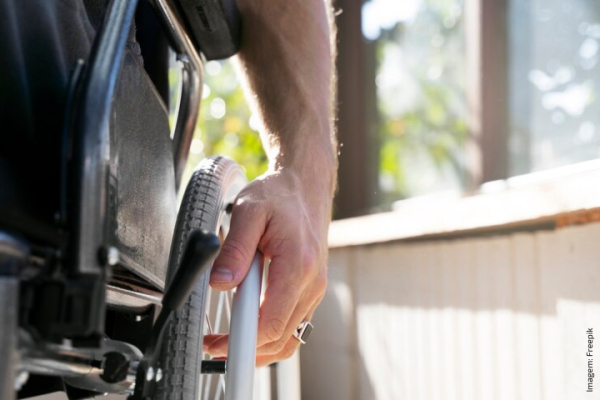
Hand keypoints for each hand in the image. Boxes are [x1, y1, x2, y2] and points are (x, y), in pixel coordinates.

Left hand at [202, 166, 331, 365]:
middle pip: (281, 338)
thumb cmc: (278, 195)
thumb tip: (220, 284)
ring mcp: (315, 289)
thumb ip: (234, 249)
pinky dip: (272, 336)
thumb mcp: (248, 212)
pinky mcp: (311, 291)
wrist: (305, 185)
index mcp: (298, 265)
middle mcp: (312, 283)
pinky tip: (249, 327)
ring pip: (290, 339)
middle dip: (245, 349)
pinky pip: (294, 327)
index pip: (270, 323)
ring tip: (227, 340)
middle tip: (213, 343)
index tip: (215, 344)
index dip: (241, 341)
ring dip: (260, 348)